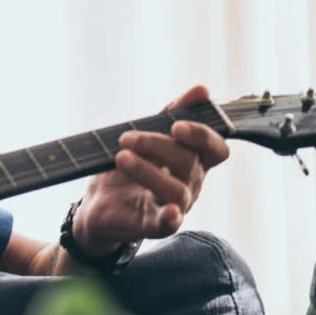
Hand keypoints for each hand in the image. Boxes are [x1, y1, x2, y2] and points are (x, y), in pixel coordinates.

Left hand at [72, 85, 229, 255]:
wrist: (99, 202)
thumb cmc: (128, 167)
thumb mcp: (146, 135)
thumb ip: (172, 113)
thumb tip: (202, 90)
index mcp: (192, 161)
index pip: (216, 149)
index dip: (203, 136)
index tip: (176, 125)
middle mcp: (190, 184)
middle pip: (189, 163)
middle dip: (156, 145)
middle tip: (126, 138)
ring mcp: (175, 205)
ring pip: (178, 189)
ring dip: (148, 170)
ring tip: (121, 158)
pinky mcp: (154, 225)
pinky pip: (170, 224)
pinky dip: (170, 217)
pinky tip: (167, 210)